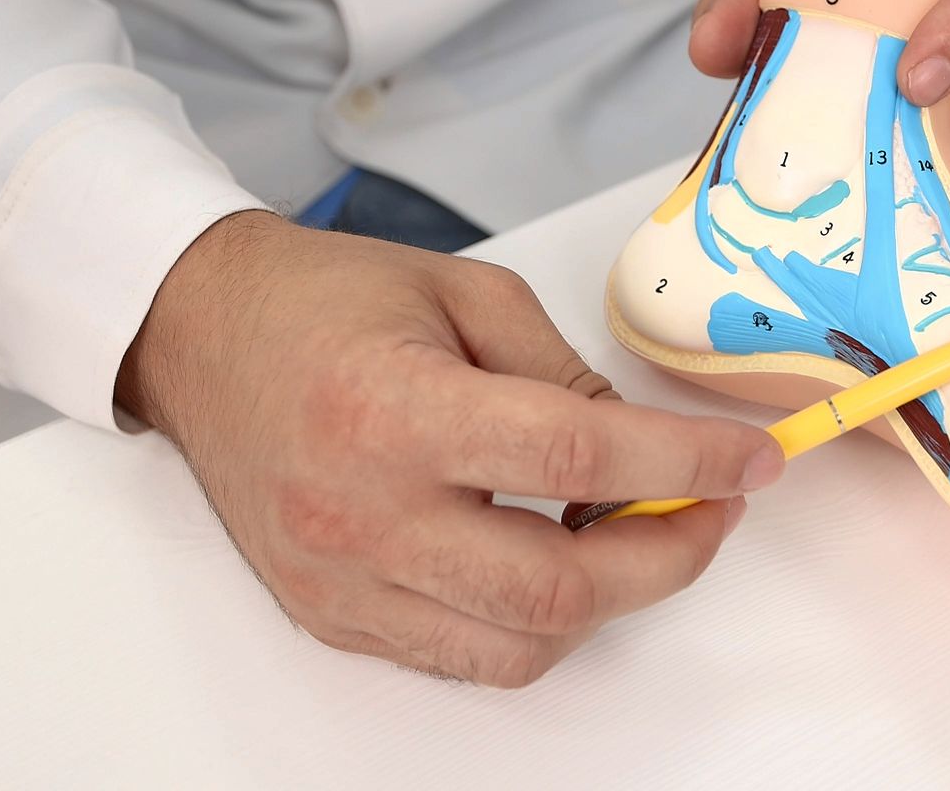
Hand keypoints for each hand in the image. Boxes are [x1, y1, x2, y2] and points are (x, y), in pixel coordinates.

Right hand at [116, 211, 782, 685]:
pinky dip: (529, 625)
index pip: (576, 458)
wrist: (199, 336)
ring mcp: (340, 578)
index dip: (686, 465)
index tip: (750, 461)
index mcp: (394, 410)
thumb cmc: (322, 299)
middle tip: (710, 510)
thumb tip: (646, 447)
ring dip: (604, 604)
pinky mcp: (329, 614)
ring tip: (635, 536)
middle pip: (555, 589)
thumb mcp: (465, 293)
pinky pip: (457, 655)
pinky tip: (552, 561)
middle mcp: (361, 511)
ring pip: (514, 649)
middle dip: (667, 559)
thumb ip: (563, 374)